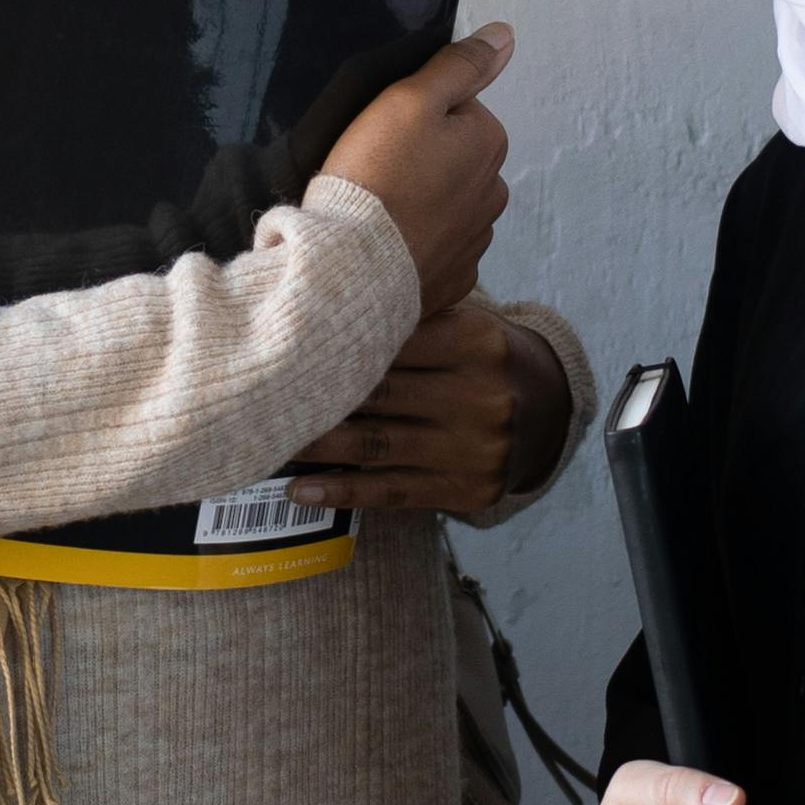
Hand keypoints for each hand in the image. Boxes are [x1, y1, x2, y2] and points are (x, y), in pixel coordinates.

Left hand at [286, 302, 553, 517]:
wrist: (548, 413)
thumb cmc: (480, 359)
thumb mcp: (463, 324)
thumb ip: (409, 319)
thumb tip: (317, 312)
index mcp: (475, 342)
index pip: (391, 340)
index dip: (332, 343)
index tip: (277, 344)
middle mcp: (479, 395)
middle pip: (377, 393)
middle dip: (314, 395)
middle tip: (256, 395)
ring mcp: (473, 447)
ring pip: (376, 445)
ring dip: (314, 446)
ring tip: (264, 442)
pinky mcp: (465, 489)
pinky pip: (391, 491)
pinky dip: (341, 491)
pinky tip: (300, 490)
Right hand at [318, 24, 513, 314]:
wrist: (352, 265)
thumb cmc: (376, 176)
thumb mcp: (411, 99)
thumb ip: (460, 65)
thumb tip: (505, 35)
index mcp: (489, 143)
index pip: (457, 110)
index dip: (415, 116)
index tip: (386, 134)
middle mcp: (493, 193)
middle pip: (454, 159)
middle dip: (423, 160)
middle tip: (378, 169)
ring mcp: (474, 240)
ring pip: (446, 206)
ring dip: (420, 204)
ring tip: (379, 208)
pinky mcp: (452, 278)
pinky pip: (436, 250)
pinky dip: (415, 244)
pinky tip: (387, 242)